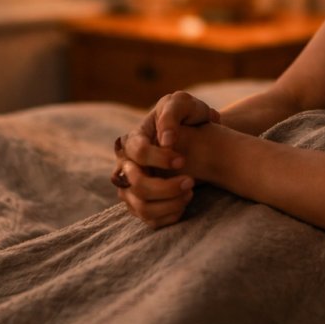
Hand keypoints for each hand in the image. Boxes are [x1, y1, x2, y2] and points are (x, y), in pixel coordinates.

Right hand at [112, 92, 220, 228]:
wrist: (198, 139)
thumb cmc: (188, 117)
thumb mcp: (183, 104)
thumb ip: (173, 113)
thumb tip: (166, 139)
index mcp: (133, 139)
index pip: (137, 152)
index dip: (159, 158)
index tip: (182, 160)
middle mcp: (126, 165)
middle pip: (136, 184)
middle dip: (165, 187)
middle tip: (191, 182)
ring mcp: (131, 187)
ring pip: (141, 206)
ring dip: (168, 204)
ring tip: (190, 193)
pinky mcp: (142, 203)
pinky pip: (149, 219)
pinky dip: (168, 216)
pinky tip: (185, 203)